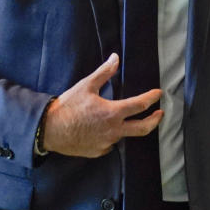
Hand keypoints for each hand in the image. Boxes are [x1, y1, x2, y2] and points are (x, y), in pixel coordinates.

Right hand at [42, 53, 162, 157]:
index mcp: (113, 112)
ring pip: (124, 136)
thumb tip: (115, 57)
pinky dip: (112, 136)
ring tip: (127, 120)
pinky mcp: (98, 152)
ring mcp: (106, 143)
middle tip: (160, 114)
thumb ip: (104, 72)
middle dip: (155, 121)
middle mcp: (114, 130)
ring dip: (128, 127)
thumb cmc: (68, 107)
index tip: (159, 94)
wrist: (49, 130)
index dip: (152, 98)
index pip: (140, 105)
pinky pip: (110, 144)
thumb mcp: (86, 85)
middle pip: (143, 128)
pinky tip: (107, 131)